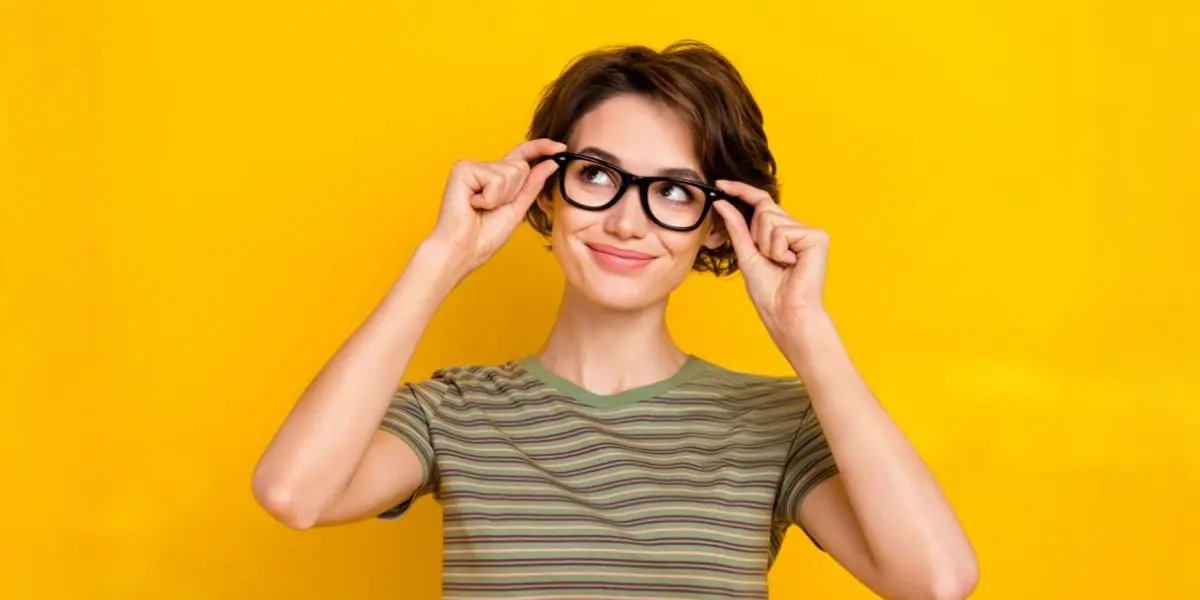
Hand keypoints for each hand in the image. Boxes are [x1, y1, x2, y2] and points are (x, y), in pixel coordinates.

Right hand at [424, 138, 564, 276]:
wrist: (464, 250)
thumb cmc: (484, 236)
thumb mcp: (517, 208)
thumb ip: (532, 185)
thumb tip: (550, 163)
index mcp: (496, 177)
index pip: (522, 155)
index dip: (541, 148)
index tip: (561, 148)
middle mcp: (484, 168)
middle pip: (521, 166)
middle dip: (514, 192)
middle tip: (492, 208)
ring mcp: (472, 166)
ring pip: (510, 171)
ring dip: (501, 197)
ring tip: (480, 208)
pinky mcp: (463, 169)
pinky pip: (495, 178)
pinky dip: (490, 198)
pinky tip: (473, 204)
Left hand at [711, 180, 830, 336]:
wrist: (786, 313)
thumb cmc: (769, 292)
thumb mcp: (746, 253)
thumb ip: (736, 226)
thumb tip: (722, 201)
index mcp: (781, 232)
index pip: (761, 202)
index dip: (741, 191)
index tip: (719, 184)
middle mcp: (796, 228)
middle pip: (763, 209)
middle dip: (755, 235)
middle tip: (768, 259)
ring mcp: (808, 232)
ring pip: (770, 219)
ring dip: (766, 246)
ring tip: (781, 264)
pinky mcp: (817, 236)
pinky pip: (782, 231)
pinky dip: (778, 250)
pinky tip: (791, 264)